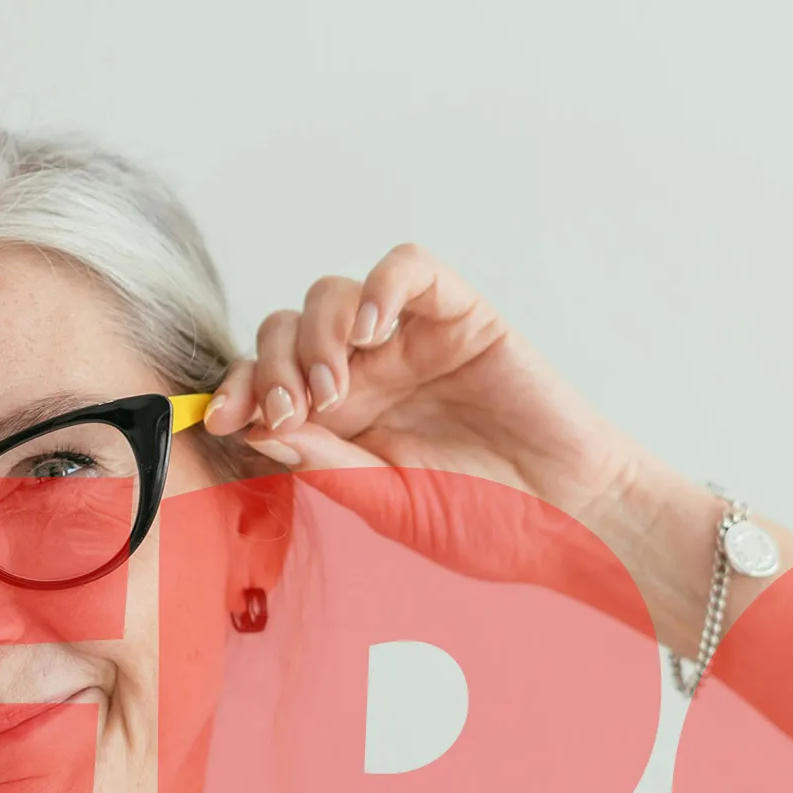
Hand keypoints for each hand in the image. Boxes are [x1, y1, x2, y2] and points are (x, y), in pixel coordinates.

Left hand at [203, 246, 649, 579]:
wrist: (570, 521)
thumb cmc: (488, 524)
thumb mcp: (390, 505)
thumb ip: (327, 467)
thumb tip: (258, 432)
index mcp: (341, 424)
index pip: (267, 384)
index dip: (238, 391)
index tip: (222, 419)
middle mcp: (367, 374)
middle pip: (285, 331)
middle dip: (273, 367)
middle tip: (295, 412)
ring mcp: (411, 341)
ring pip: (332, 295)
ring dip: (318, 335)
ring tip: (339, 387)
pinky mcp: (460, 314)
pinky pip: (408, 268)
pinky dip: (381, 286)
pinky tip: (373, 330)